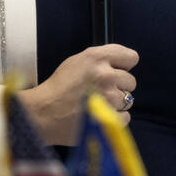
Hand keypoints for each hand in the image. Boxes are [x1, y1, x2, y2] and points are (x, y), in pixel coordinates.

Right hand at [16, 44, 138, 144]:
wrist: (43, 113)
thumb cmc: (58, 88)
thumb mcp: (77, 62)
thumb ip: (100, 59)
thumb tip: (122, 64)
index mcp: (96, 58)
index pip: (131, 57)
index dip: (124, 65)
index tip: (117, 71)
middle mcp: (105, 75)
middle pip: (131, 81)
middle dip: (118, 86)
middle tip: (100, 91)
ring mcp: (109, 97)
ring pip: (128, 100)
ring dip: (116, 103)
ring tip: (97, 104)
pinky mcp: (109, 118)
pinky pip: (125, 117)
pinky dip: (114, 118)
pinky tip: (98, 116)